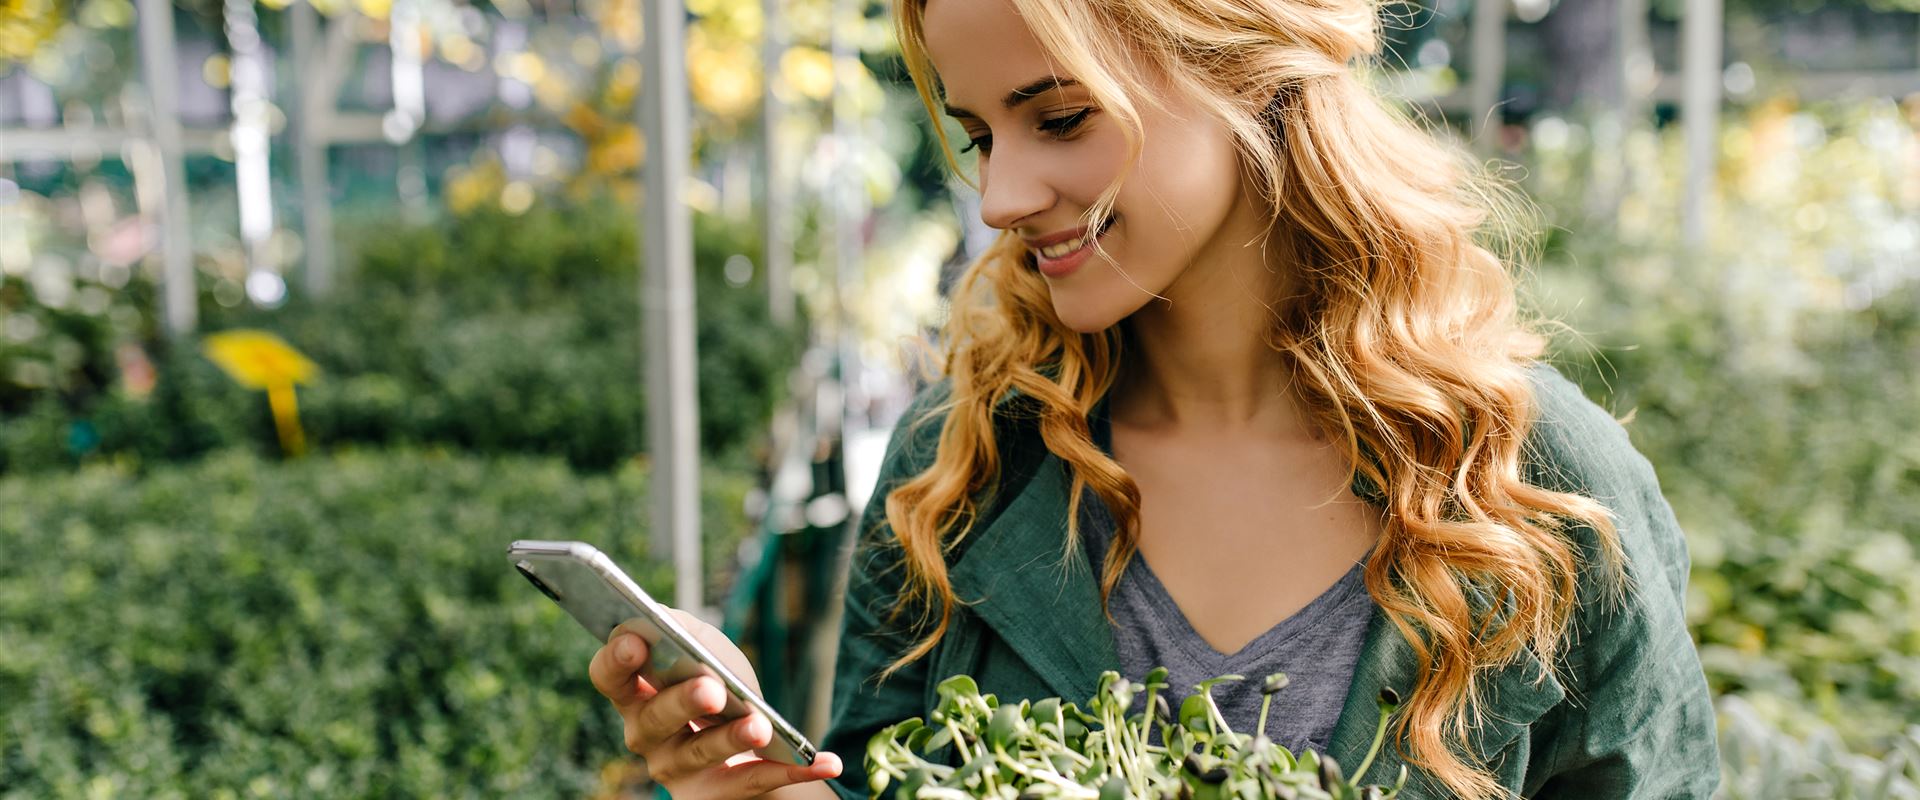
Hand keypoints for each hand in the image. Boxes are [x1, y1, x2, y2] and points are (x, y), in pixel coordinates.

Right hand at [588, 607, 842, 799]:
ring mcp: (676, 770)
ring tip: (762, 728)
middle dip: (684, 701)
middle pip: (655, 719)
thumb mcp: (707, 651)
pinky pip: (754, 782)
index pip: (610, 678)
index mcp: (636, 694)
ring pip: (702, 752)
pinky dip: (793, 770)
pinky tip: (826, 762)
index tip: (635, 640)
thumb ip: (685, 632)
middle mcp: (647, 736)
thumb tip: (668, 623)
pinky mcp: (714, 795)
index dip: (616, 660)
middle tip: (713, 690)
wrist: (754, 743)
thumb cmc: (721, 684)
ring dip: (734, 739)